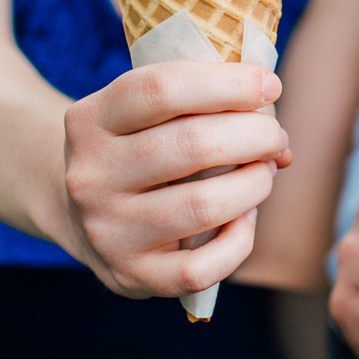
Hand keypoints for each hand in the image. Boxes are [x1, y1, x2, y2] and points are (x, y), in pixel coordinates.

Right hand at [64, 62, 289, 298]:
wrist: (79, 216)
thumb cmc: (136, 150)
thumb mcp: (144, 115)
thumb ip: (204, 107)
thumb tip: (279, 140)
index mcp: (90, 121)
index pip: (161, 89)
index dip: (227, 83)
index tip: (269, 85)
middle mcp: (90, 176)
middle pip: (193, 144)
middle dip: (255, 134)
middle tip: (274, 135)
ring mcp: (108, 231)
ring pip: (205, 204)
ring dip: (255, 183)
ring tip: (264, 172)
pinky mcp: (132, 276)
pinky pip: (202, 267)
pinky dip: (239, 239)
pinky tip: (244, 217)